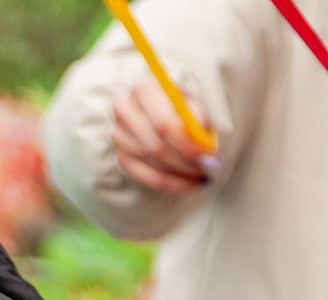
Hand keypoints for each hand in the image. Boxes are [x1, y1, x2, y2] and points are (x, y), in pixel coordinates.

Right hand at [112, 74, 216, 193]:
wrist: (159, 109)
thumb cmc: (179, 104)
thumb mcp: (193, 101)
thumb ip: (198, 117)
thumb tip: (201, 141)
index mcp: (143, 88)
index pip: (163, 124)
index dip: (187, 144)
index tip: (208, 157)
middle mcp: (125, 109)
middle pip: (157, 146)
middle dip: (186, 162)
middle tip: (208, 168)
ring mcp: (119, 134)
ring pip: (153, 163)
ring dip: (181, 173)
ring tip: (201, 172)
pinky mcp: (121, 155)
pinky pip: (147, 178)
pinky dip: (171, 184)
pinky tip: (189, 183)